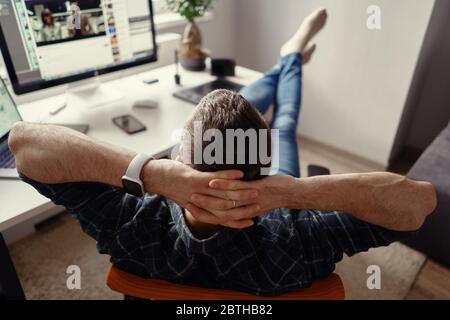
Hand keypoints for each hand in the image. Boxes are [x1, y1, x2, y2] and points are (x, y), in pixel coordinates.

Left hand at [143, 159, 259, 227]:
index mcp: (199, 209)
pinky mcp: (194, 179)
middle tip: (259, 207)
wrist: (153, 177)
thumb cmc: (170, 183)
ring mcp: (197, 192)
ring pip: (223, 196)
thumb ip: (200, 196)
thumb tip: (211, 194)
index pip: (221, 220)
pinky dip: (228, 176)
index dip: (236, 222)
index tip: (250, 221)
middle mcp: (200, 203)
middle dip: (244, 209)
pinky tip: (241, 173)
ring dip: (241, 193)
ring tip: (255, 191)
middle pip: (225, 211)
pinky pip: (214, 179)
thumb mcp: (186, 194)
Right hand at [186, 175, 295, 226]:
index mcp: (238, 213)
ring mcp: (248, 201)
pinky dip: (224, 185)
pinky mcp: (256, 191)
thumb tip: (223, 188)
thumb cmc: (269, 192)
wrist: (289, 193)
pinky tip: (213, 181)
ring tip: (193, 191)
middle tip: (185, 199)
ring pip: (223, 201)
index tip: (187, 206)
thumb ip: (235, 194)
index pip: (215, 217)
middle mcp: (242, 210)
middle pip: (216, 212)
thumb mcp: (250, 195)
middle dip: (199, 205)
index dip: (200, 213)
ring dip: (207, 197)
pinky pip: (237, 189)